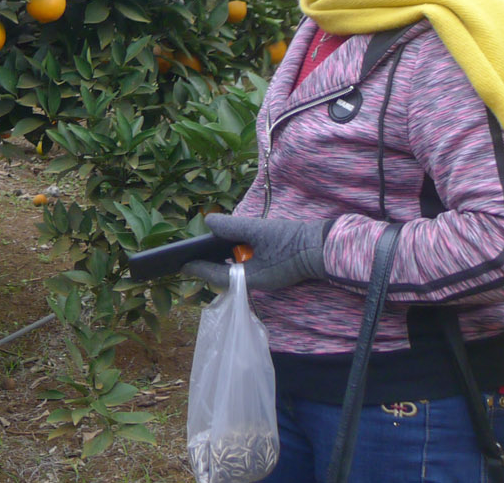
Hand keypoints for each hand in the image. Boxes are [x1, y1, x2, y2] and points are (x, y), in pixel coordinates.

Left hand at [181, 213, 330, 291]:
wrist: (322, 246)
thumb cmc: (291, 241)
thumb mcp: (259, 230)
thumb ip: (232, 227)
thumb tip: (209, 222)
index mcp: (250, 278)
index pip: (217, 275)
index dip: (198, 268)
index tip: (181, 264)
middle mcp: (254, 283)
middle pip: (223, 276)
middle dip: (207, 266)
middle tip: (188, 256)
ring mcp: (263, 278)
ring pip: (234, 273)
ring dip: (220, 261)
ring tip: (204, 250)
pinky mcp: (270, 271)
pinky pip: (245, 269)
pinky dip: (234, 259)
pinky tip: (228, 248)